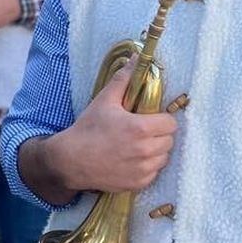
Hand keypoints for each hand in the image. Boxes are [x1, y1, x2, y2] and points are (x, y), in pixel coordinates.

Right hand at [49, 66, 176, 193]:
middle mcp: (146, 150)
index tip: (149, 118)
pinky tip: (131, 159)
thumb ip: (124, 79)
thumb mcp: (104, 101)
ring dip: (155, 151)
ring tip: (136, 145)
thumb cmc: (88, 129)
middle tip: (141, 131)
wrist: (70, 160)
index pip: (171, 123)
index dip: (161, 119)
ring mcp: (143, 170)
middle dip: (159, 134)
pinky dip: (147, 167)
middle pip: (169, 140)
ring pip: (163, 157)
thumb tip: (137, 59)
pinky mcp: (138, 183)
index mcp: (141, 128)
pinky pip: (154, 173)